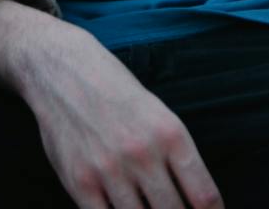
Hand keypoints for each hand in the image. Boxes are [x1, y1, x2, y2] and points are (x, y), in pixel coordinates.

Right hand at [21, 36, 222, 208]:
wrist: (64, 72)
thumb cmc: (116, 93)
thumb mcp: (158, 114)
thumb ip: (175, 157)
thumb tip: (193, 200)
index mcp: (170, 134)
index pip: (204, 195)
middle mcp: (143, 153)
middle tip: (170, 207)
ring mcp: (109, 170)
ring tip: (146, 206)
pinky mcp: (80, 181)